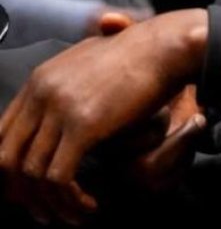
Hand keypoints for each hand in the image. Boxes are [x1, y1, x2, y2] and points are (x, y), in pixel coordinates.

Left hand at [0, 8, 207, 223]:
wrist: (165, 47)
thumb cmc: (137, 56)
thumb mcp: (89, 64)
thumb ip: (65, 87)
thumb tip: (54, 118)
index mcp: (40, 79)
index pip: (2, 136)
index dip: (9, 172)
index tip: (28, 192)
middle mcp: (42, 92)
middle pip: (7, 159)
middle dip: (22, 194)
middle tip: (44, 212)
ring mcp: (60, 108)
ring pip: (33, 175)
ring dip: (51, 205)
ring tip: (72, 216)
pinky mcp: (83, 126)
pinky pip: (59, 179)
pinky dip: (70, 201)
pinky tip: (88, 206)